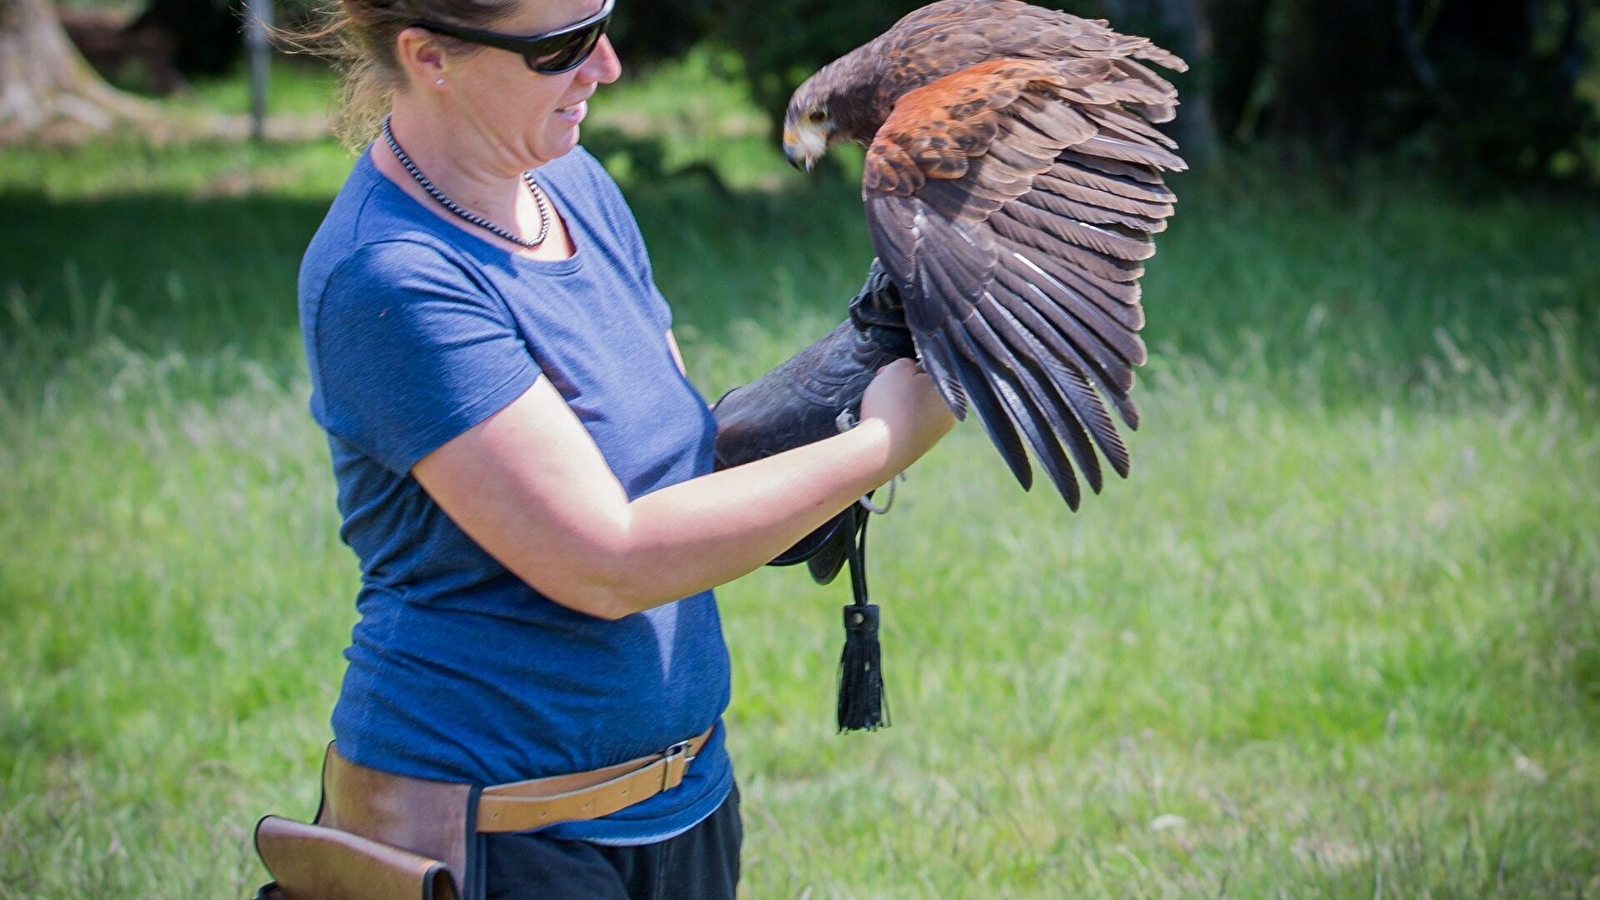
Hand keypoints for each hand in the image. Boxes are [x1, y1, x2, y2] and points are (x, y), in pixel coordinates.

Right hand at [859, 357, 955, 471]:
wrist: (880, 450)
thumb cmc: (892, 405)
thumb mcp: (898, 369)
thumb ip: (908, 363)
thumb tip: (912, 371)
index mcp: (951, 392)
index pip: (929, 368)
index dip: (907, 366)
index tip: (890, 371)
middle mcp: (949, 414)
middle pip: (922, 388)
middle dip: (902, 384)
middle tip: (882, 384)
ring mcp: (936, 433)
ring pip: (914, 406)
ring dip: (898, 402)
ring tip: (880, 405)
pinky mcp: (920, 446)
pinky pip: (908, 424)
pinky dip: (896, 420)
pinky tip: (883, 423)